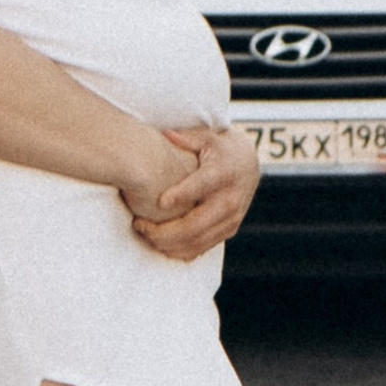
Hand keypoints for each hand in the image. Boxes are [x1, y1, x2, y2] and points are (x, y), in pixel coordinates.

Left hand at [126, 124, 258, 261]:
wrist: (247, 165)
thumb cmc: (218, 148)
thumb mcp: (206, 137)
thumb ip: (187, 137)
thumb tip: (166, 134)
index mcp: (223, 173)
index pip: (202, 186)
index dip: (182, 195)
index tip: (160, 202)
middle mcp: (230, 199)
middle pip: (196, 224)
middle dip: (164, 230)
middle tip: (138, 224)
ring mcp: (231, 219)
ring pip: (197, 242)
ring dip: (167, 243)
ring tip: (143, 234)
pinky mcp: (229, 230)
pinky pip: (202, 248)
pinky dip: (179, 251)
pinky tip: (159, 244)